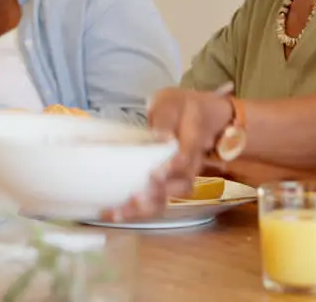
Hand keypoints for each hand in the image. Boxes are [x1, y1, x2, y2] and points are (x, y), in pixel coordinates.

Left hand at [103, 87, 231, 222]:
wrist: (201, 116)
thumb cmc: (180, 108)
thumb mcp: (171, 102)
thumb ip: (165, 117)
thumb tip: (161, 136)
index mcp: (194, 137)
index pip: (188, 154)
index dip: (174, 166)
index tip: (156, 173)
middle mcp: (192, 163)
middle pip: (182, 185)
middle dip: (157, 195)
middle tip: (135, 197)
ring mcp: (182, 176)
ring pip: (170, 199)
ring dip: (145, 208)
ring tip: (120, 212)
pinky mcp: (168, 185)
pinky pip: (157, 201)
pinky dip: (137, 211)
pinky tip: (114, 213)